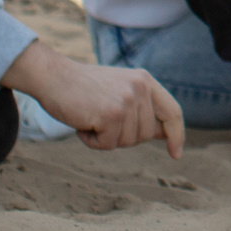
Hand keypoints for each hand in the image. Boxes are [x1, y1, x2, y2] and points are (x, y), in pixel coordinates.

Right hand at [2, 41, 184, 157]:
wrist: (53, 77)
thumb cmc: (84, 89)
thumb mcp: (120, 90)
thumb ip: (142, 108)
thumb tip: (164, 134)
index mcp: (146, 81)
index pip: (172, 111)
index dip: (176, 134)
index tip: (176, 154)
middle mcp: (140, 88)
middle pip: (146, 135)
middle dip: (124, 136)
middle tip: (102, 120)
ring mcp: (127, 100)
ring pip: (127, 142)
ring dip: (106, 138)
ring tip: (92, 117)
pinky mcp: (111, 114)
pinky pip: (108, 145)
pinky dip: (93, 142)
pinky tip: (83, 124)